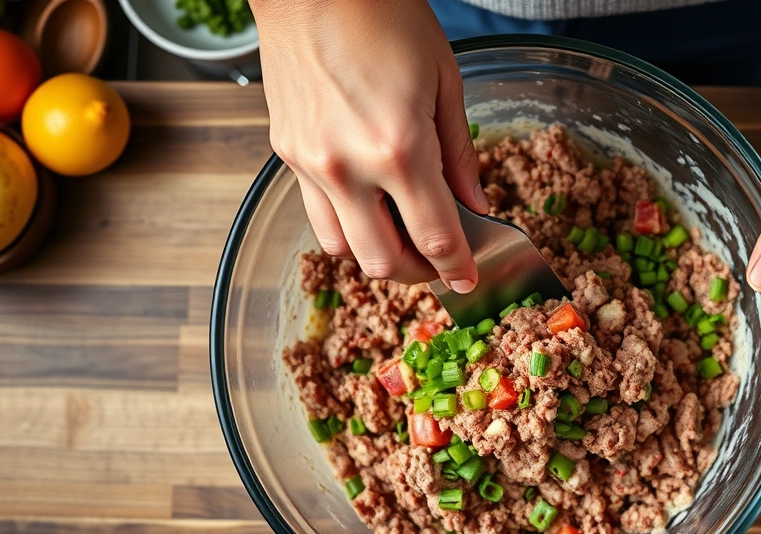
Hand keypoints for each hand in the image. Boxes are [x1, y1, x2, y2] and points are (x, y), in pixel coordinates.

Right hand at [251, 0, 486, 290]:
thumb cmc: (384, 17)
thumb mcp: (444, 80)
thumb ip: (459, 153)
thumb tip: (474, 204)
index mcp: (399, 148)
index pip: (434, 237)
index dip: (457, 267)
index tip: (468, 280)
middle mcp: (349, 168)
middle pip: (384, 262)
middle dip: (420, 272)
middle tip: (440, 258)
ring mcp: (311, 164)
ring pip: (343, 249)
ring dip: (378, 254)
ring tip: (402, 233)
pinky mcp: (286, 154)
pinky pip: (316, 215)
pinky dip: (347, 225)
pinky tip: (368, 204)